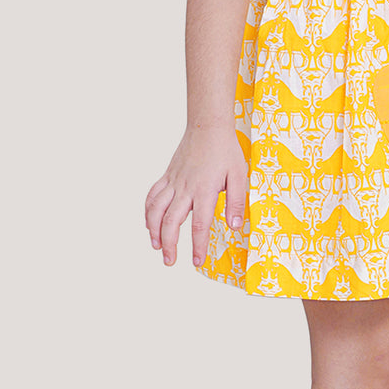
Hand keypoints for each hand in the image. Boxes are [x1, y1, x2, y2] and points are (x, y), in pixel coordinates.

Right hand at [144, 123, 247, 268]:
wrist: (207, 126)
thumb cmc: (226, 151)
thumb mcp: (240, 176)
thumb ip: (237, 202)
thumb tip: (234, 227)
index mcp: (205, 190)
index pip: (200, 225)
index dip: (197, 246)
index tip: (197, 261)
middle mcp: (185, 188)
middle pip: (171, 222)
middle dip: (170, 244)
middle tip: (170, 261)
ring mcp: (173, 182)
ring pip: (156, 210)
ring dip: (154, 230)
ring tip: (157, 247)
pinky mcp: (167, 176)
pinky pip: (152, 196)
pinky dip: (148, 211)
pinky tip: (150, 223)